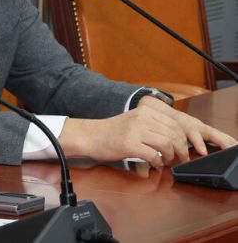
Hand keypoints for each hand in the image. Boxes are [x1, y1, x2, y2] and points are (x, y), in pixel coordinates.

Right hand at [60, 100, 236, 166]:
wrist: (90, 136)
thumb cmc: (112, 132)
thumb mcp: (135, 121)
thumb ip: (154, 126)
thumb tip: (176, 139)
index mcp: (145, 110)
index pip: (176, 124)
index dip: (184, 139)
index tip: (183, 150)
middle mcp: (142, 117)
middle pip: (174, 135)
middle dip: (181, 151)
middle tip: (178, 160)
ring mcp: (135, 130)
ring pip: (167, 145)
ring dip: (170, 158)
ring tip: (165, 162)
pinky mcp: (129, 144)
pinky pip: (154, 156)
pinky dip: (157, 163)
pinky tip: (153, 164)